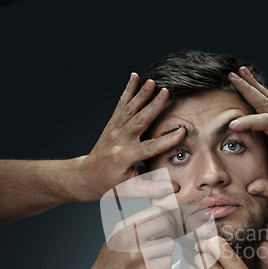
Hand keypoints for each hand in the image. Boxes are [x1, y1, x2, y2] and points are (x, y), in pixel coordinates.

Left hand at [77, 73, 184, 200]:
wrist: (86, 177)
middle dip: (153, 106)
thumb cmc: (109, 186)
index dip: (166, 140)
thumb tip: (174, 188)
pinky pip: (122, 105)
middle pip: (138, 121)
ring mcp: (114, 130)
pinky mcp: (112, 124)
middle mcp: (118, 140)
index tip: (181, 132)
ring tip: (151, 81)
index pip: (149, 147)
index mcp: (124, 157)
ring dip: (141, 94)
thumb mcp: (131, 191)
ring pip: (130, 109)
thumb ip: (153, 188)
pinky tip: (134, 77)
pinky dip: (128, 90)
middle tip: (165, 93)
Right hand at [83, 204, 176, 268]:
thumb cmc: (110, 265)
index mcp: (123, 227)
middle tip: (162, 242)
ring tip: (153, 259)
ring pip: (169, 244)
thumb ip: (137, 226)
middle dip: (170, 233)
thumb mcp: (117, 238)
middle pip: (166, 223)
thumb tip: (164, 217)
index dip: (166, 217)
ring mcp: (138, 255)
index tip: (166, 227)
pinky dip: (163, 267)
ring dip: (166, 253)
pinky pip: (168, 262)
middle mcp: (129, 238)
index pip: (155, 210)